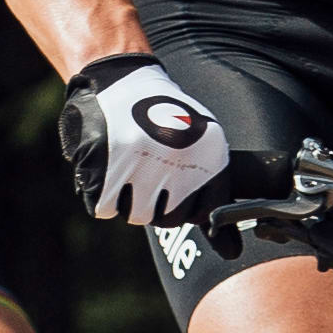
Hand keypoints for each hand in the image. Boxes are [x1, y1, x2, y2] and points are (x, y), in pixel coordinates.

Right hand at [57, 53, 229, 224]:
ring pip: (135, 215)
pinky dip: (102, 193)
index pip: (205, 214)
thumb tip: (231, 254)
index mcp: (207, 153)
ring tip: (129, 166)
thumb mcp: (200, 145)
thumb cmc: (163, 118)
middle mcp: (175, 159)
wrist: (119, 79)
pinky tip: (108, 166)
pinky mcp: (101, 165)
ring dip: (129, 198)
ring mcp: (136, 163)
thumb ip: (212, 199)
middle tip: (149, 174)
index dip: (189, 207)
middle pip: (168, 220)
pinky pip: (103, 207)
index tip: (177, 191)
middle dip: (157, 203)